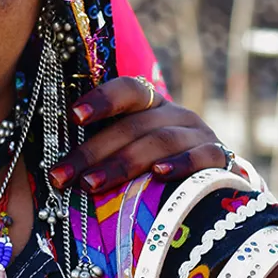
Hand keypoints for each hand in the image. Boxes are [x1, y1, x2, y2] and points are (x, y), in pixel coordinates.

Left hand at [48, 76, 227, 193]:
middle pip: (132, 126)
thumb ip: (104, 152)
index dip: (101, 99)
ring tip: (91, 184)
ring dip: (123, 163)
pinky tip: (159, 175)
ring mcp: (199, 134)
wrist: (215, 187)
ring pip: (159, 141)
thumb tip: (57, 169)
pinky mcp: (221, 158)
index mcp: (150, 105)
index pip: (127, 90)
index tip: (73, 116)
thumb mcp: (132, 153)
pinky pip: (201, 157)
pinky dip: (180, 164)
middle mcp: (175, 114)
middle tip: (61, 175)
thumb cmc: (158, 170)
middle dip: (92, 152)